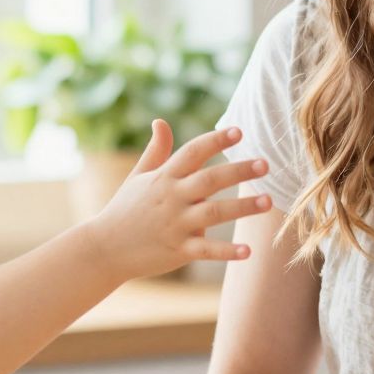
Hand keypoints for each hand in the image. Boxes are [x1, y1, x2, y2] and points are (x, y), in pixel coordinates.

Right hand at [89, 121, 269, 279]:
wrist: (104, 248)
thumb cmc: (124, 210)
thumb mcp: (138, 177)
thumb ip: (156, 151)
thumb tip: (161, 121)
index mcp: (164, 177)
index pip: (193, 152)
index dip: (215, 141)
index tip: (239, 131)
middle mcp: (172, 198)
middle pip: (209, 180)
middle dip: (238, 171)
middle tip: (265, 164)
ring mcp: (176, 224)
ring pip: (214, 213)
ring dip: (242, 207)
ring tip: (268, 201)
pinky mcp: (179, 250)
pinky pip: (206, 249)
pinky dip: (227, 252)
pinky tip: (248, 252)